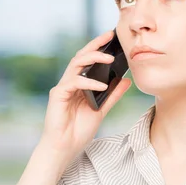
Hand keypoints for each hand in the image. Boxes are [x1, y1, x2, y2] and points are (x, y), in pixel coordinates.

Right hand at [40, 29, 131, 161]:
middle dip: (95, 44)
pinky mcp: (58, 95)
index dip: (98, 47)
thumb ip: (113, 95)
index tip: (112, 37)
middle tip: (109, 36)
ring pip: (76, 65)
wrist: (65, 148)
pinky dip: (89, 82)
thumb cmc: (79, 130)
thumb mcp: (102, 109)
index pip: (88, 60)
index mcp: (80, 84)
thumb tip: (127, 80)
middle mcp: (70, 82)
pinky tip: (101, 85)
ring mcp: (63, 88)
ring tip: (110, 59)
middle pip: (81, 56)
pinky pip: (74, 82)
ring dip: (93, 58)